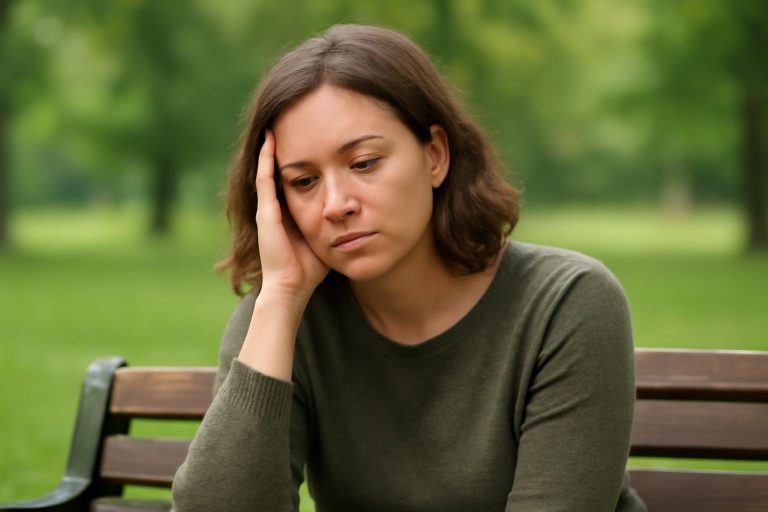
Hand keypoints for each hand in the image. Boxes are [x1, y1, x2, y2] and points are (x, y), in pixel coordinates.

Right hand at [255, 130, 328, 299]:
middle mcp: (275, 207)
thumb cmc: (310, 269)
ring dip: (271, 147)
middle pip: (279, 169)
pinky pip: (265, 178)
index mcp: (289, 212)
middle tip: (290, 121)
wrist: (292, 287)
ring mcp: (267, 208)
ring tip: (276, 122)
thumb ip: (337, 221)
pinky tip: (271, 140)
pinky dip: (266, 158)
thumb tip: (358, 209)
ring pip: (267, 169)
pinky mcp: (265, 211)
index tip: (310, 138)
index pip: (293, 177)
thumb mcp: (327, 235)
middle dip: (285, 147)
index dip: (299, 158)